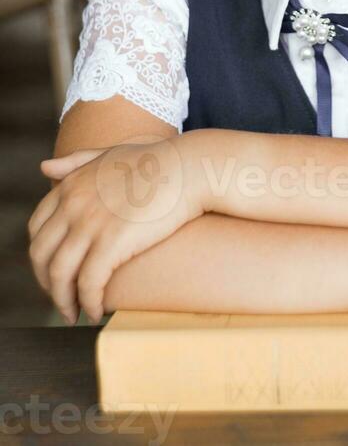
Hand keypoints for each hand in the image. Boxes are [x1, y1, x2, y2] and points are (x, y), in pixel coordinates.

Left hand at [27, 134, 204, 324]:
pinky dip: (88, 303)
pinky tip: (96, 312)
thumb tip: (43, 167)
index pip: (37, 228)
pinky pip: (88, 284)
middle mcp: (73, 203)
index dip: (42, 255)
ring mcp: (90, 223)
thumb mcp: (111, 154)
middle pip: (42, 255)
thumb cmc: (158, 162)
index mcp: (71, 184)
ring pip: (59, 275)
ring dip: (63, 301)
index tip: (54, 271)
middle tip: (63, 298)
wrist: (190, 168)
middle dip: (47, 283)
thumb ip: (76, 161)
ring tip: (75, 314)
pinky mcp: (112, 243)